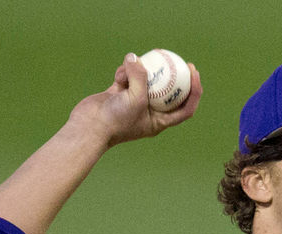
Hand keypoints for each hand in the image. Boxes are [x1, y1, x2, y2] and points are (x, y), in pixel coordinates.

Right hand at [68, 53, 202, 148]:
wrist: (88, 127)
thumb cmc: (116, 119)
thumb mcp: (135, 98)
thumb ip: (139, 76)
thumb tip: (135, 58)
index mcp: (160, 121)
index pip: (185, 108)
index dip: (194, 91)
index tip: (194, 73)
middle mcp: (149, 112)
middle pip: (168, 92)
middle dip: (173, 76)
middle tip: (176, 59)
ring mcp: (134, 102)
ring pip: (145, 81)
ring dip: (139, 71)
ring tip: (131, 69)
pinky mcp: (120, 94)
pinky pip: (128, 77)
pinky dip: (124, 72)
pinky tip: (119, 73)